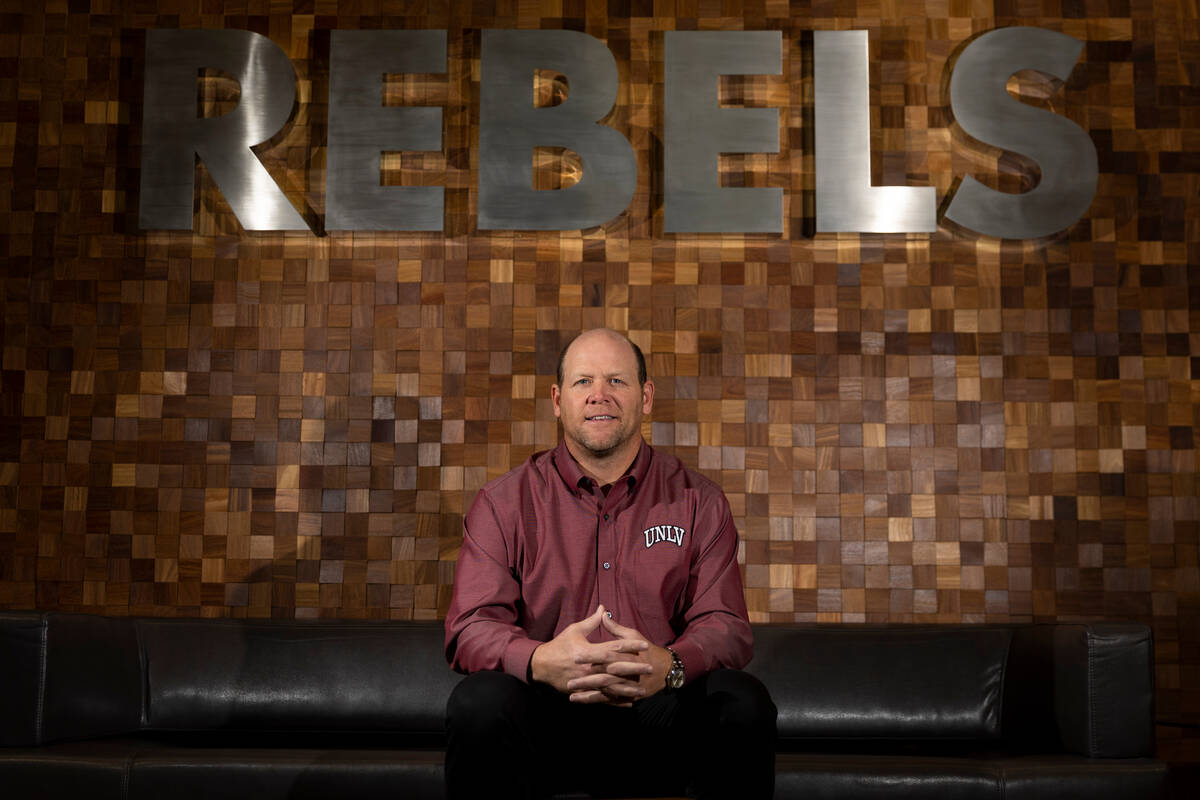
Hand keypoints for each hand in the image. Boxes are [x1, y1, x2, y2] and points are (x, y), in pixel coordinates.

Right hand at [530, 606, 651, 704]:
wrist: (541, 665)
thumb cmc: (559, 645)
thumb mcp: (574, 630)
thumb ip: (591, 621)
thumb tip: (603, 609)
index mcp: (587, 651)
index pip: (613, 647)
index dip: (630, 645)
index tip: (645, 644)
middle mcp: (588, 667)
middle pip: (615, 668)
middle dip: (634, 668)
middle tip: (650, 667)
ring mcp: (585, 681)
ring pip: (611, 686)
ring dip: (628, 688)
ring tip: (643, 690)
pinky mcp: (582, 691)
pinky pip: (602, 698)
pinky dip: (615, 701)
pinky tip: (628, 703)